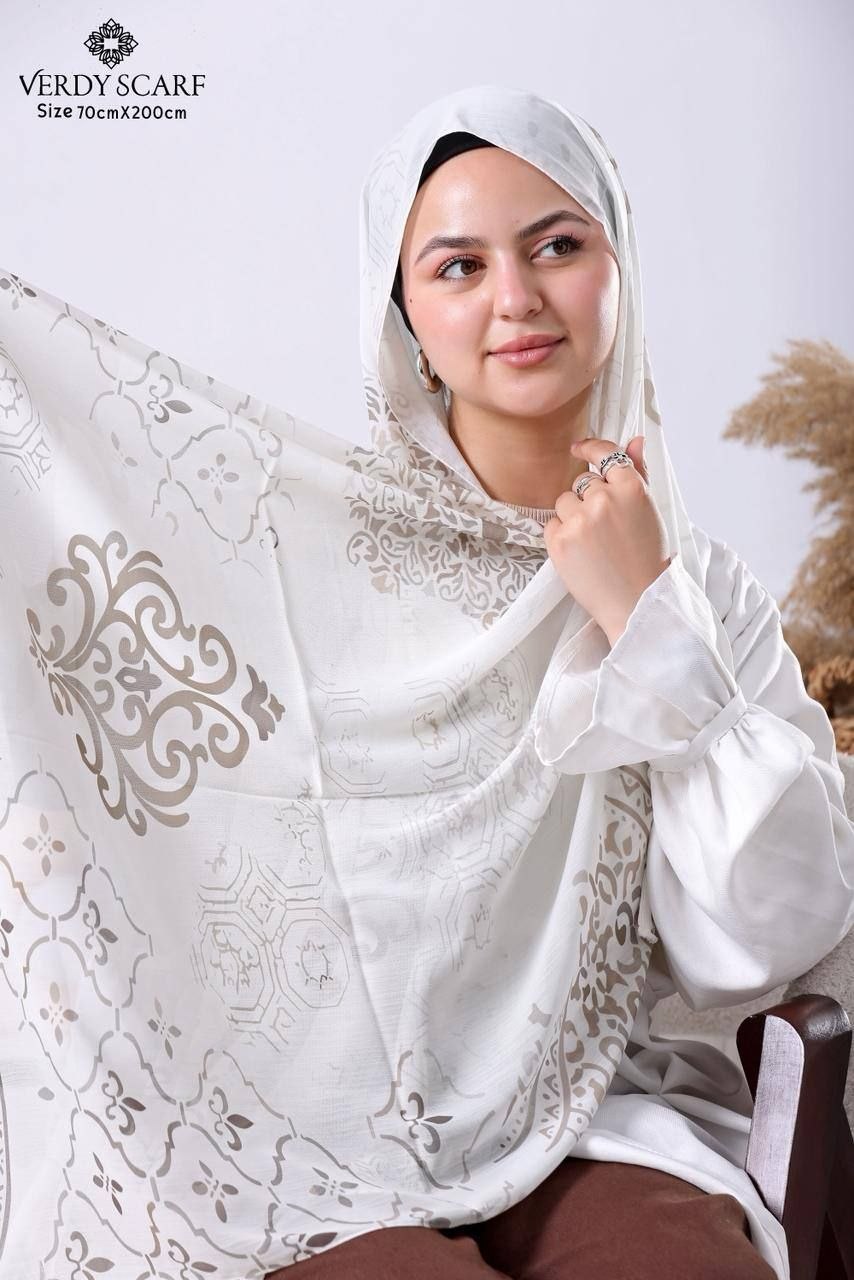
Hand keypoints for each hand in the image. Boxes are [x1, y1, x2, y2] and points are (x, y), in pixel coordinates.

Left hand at [542, 435, 671, 646]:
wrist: (636, 602)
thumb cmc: (646, 559)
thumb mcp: (650, 512)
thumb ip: (639, 472)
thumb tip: (634, 440)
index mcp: (631, 488)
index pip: (604, 454)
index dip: (590, 449)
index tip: (579, 449)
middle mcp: (604, 499)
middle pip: (581, 483)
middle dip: (588, 500)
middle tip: (605, 529)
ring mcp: (579, 520)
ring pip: (564, 502)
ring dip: (573, 517)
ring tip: (594, 544)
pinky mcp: (559, 540)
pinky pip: (551, 524)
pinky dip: (561, 536)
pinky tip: (580, 554)